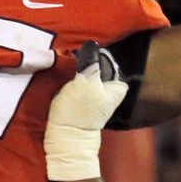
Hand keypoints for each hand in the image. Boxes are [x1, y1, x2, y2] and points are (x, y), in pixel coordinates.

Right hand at [44, 42, 128, 181]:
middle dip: (84, 58)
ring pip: (85, 70)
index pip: (106, 57)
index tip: (79, 52)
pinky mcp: (81, 97)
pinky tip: (62, 73)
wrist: (64, 137)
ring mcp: (94, 93)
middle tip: (68, 54)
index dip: (93, 53)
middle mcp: (109, 87)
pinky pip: (76, 78)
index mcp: (118, 84)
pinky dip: (70, 75)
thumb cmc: (80, 112)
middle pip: (96, 62)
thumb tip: (91, 44)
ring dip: (75, 66)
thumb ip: (91, 62)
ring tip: (64, 62)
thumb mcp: (87, 83)